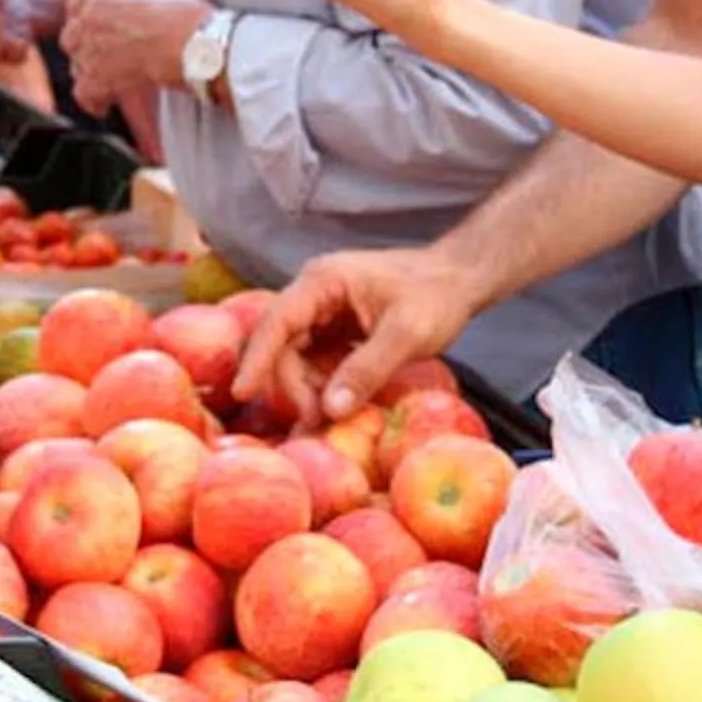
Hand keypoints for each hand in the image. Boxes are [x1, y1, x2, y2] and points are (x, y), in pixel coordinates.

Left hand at [60, 0, 210, 118]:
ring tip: (111, 81)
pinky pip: (83, 95)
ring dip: (91, 74)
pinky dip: (94, 102)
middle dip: (87, 48)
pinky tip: (104, 106)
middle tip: (107, 59)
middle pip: (72, 37)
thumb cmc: (185, 19)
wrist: (188, 42)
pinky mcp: (94, 78)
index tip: (98, 31)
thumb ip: (131, 8)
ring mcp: (87, 48)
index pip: (77, 4)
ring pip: (76, 65)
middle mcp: (88, 17)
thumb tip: (134, 23)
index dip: (88, 21)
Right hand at [235, 245, 481, 426]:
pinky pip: (315, 362)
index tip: (242, 392)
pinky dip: (323, 385)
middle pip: (280, 343)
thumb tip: (329, 411)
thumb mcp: (407, 335)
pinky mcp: (334, 330)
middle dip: (292, 384)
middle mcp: (314, 294)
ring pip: (295, 356)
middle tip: (313, 422)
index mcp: (323, 282)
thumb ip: (367, 370)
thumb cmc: (436, 297)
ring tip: (332, 416)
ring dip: (307, 388)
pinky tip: (341, 404)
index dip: (257, 358)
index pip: (276, 321)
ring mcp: (323, 312)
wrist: (460, 279)